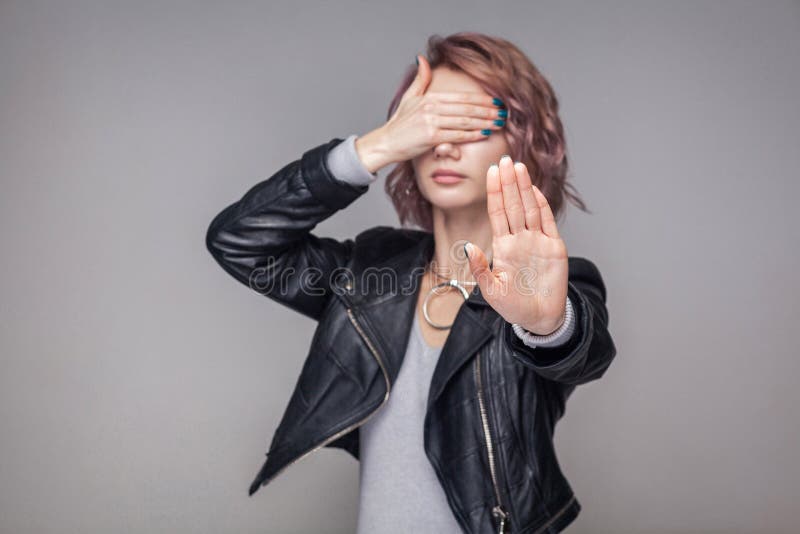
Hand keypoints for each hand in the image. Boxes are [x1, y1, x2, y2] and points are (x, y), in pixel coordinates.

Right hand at [354, 54, 505, 172]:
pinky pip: (457, 135)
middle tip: (504, 113)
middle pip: (466, 108)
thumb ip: (420, 79)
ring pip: (465, 121)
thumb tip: (424, 58)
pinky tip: (484, 134)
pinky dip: (472, 135)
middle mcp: (431, 108)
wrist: (386, 143)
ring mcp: (431, 122)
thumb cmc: (399, 124)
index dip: (481, 99)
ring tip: (499, 123)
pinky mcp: (430, 137)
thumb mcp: (409, 98)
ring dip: (484, 123)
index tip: (496, 101)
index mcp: (429, 97)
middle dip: (488, 111)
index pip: (462, 97)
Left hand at [465, 156, 568, 334]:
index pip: (497, 213)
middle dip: (508, 182)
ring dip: (524, 188)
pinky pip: (547, 221)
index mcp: (503, 246)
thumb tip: (468, 246)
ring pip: (530, 208)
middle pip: (513, 205)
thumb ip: (479, 269)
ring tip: (518, 167)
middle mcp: (520, 239)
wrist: (540, 318)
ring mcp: (537, 241)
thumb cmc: (514, 307)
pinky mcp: (554, 247)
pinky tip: (535, 189)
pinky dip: (542, 204)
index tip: (491, 171)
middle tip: (505, 158)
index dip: (494, 193)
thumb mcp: (491, 291)